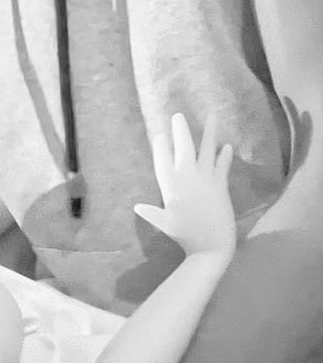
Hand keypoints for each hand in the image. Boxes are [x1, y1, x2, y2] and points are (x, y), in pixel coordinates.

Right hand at [134, 113, 235, 260]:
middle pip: (183, 148)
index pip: (163, 160)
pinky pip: (223, 165)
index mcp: (171, 187)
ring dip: (209, 132)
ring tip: (212, 116)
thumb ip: (152, 213)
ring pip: (206, 150)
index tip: (159, 133)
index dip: (160, 146)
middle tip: (178, 116)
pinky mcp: (221, 185)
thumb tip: (137, 206)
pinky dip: (224, 155)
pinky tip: (226, 146)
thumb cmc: (185, 236)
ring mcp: (206, 179)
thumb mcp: (164, 224)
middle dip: (180, 131)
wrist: (210, 246)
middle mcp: (187, 178)